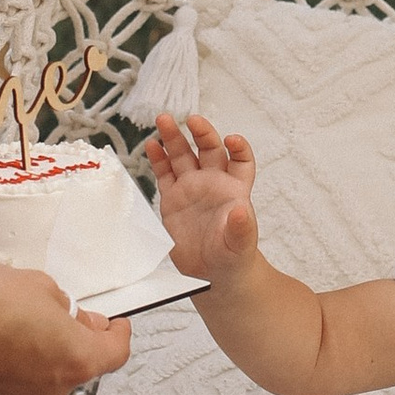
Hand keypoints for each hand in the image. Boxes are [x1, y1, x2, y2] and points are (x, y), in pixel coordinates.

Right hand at [0, 265, 129, 394]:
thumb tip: (63, 316)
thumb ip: (62, 305)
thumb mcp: (37, 284)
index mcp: (76, 361)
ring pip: (39, 383)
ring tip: (6, 329)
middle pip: (74, 368)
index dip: (117, 334)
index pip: (116, 353)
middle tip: (49, 317)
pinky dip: (4, 375)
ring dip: (33, 360)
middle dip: (67, 343)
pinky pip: (6, 393)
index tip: (113, 325)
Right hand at [147, 113, 259, 277]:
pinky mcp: (173, 199)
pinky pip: (164, 173)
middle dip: (201, 133)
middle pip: (209, 149)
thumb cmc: (233, 257)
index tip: (231, 140)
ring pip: (182, 156)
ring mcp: (191, 188)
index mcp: (235, 189)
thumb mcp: (240, 245)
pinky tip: (152, 145)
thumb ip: (241, 228)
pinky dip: (158, 159)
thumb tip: (242, 211)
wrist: (212, 274)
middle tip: (191, 120)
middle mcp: (213, 182)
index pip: (241, 160)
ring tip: (163, 121)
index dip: (238, 148)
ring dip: (174, 137)